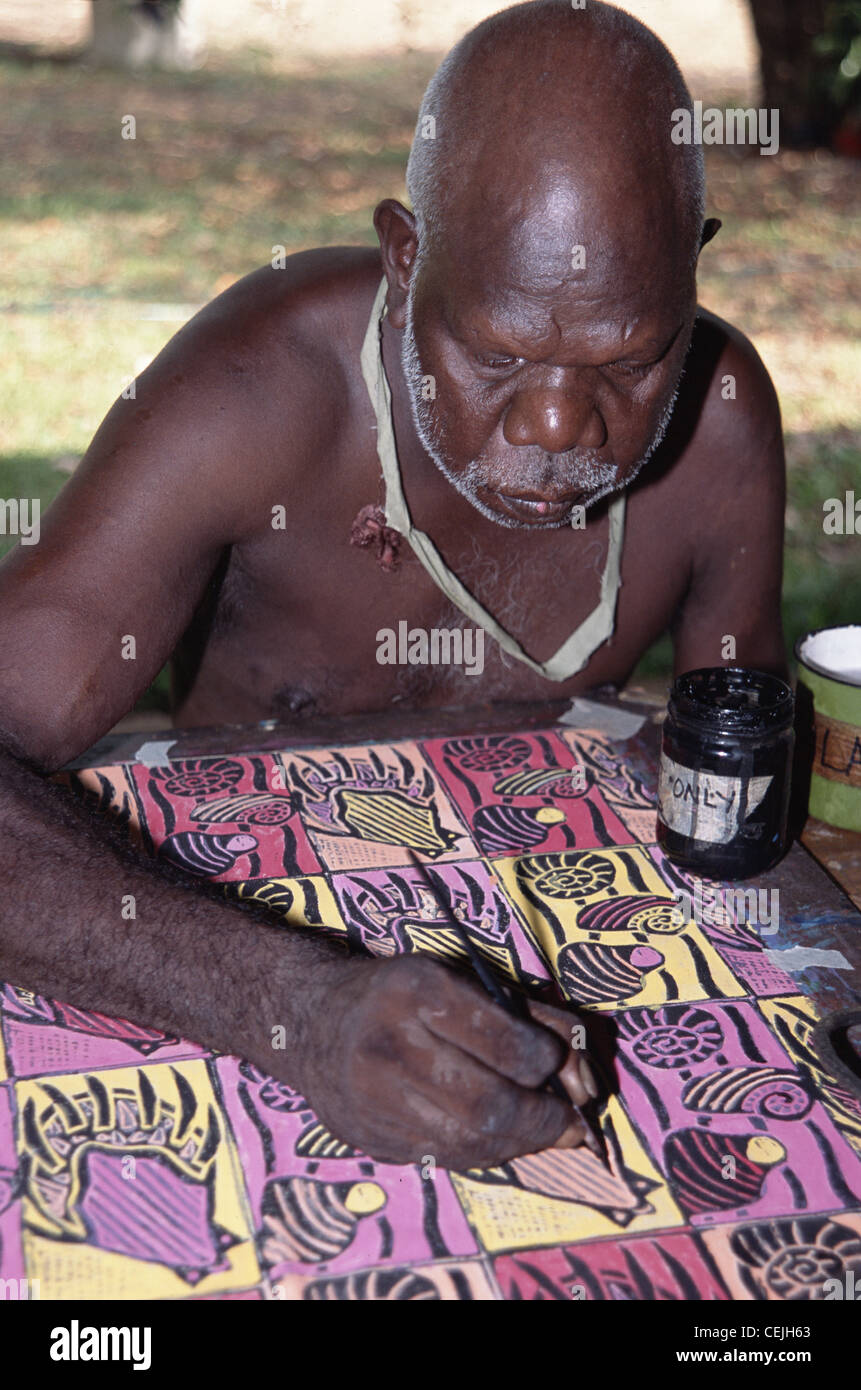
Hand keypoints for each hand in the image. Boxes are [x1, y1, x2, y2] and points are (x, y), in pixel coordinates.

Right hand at [292, 952, 597, 1168]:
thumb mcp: (464, 980)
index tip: (554, 1063)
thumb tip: (586, 1081)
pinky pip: (443, 1159)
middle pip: (488, 1106)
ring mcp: (372, 1099)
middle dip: (542, 1121)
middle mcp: (388, 1045)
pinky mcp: (369, 1139)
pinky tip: (496, 1137)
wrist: (307, 1019)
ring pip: (468, 1144)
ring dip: (519, 1144)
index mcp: (416, 991)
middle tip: (568, 1121)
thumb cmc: (402, 994)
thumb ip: (533, 1019)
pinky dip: (482, 1153)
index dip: (546, 1063)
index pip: (506, 1044)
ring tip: (540, 1131)